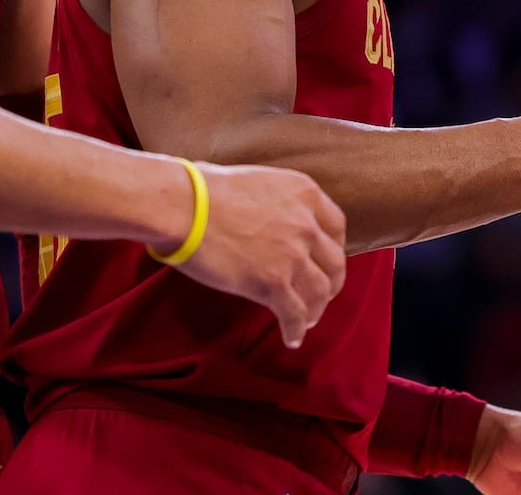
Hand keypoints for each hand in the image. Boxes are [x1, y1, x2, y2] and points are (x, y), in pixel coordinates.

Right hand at [180, 164, 346, 347]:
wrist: (183, 206)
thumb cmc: (205, 190)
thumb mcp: (259, 181)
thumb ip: (278, 202)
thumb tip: (273, 221)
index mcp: (304, 193)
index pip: (336, 226)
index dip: (334, 247)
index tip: (325, 260)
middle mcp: (306, 224)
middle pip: (334, 262)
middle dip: (331, 282)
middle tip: (323, 294)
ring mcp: (292, 255)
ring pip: (319, 291)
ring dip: (315, 309)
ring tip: (307, 319)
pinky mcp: (272, 283)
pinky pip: (294, 314)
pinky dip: (296, 329)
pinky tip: (292, 338)